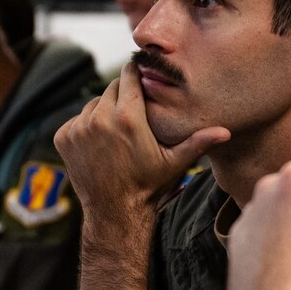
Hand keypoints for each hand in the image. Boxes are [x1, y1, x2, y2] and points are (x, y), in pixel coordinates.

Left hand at [54, 66, 228, 219]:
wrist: (115, 213)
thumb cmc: (149, 186)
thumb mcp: (176, 162)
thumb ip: (198, 142)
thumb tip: (226, 131)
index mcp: (128, 117)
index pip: (129, 75)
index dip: (137, 75)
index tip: (143, 78)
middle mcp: (99, 118)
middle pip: (111, 88)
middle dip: (123, 96)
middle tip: (134, 115)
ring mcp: (78, 128)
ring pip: (93, 103)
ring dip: (104, 111)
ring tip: (118, 132)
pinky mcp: (64, 138)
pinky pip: (77, 119)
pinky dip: (86, 126)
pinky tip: (101, 144)